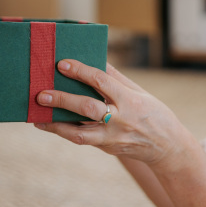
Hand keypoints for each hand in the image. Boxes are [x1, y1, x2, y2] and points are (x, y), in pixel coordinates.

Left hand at [34, 60, 191, 165]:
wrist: (168, 148)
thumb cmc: (153, 113)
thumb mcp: (139, 92)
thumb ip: (115, 77)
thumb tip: (95, 57)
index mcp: (129, 100)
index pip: (101, 82)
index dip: (81, 71)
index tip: (62, 64)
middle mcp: (120, 120)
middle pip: (88, 108)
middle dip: (63, 100)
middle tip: (42, 94)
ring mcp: (112, 138)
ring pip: (80, 134)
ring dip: (56, 125)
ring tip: (37, 117)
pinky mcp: (107, 148)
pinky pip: (82, 139)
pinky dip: (64, 132)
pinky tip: (49, 125)